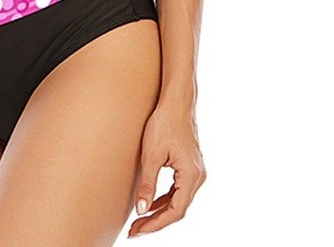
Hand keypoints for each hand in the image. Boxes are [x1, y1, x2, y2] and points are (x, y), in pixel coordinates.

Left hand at [127, 106, 206, 237]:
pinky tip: (151, 203)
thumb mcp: (151, 155)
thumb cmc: (164, 124)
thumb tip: (142, 210)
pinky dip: (165, 199)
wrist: (175, 102)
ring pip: (179, 200)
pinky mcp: (189, 166)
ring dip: (160, 211)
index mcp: (191, 176)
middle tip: (134, 230)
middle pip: (178, 209)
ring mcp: (195, 171)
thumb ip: (148, 185)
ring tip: (140, 221)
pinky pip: (178, 190)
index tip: (138, 231)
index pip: (176, 211)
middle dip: (156, 221)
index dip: (156, 224)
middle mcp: (198, 177)